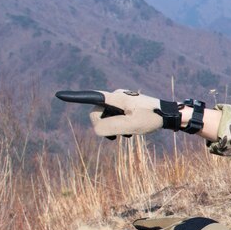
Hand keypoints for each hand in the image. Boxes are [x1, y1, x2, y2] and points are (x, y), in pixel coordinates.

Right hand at [55, 89, 178, 137]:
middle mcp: (117, 95)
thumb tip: (96, 129)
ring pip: (109, 116)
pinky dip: (121, 125)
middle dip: (106, 125)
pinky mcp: (129, 104)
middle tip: (122, 134)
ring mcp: (123, 99)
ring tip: (131, 132)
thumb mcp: (130, 126)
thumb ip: (109, 128)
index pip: (92, 97)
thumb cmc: (152, 119)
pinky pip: (117, 116)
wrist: (171, 115)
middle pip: (99, 113)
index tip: (59, 95)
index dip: (75, 97)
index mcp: (116, 98)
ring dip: (116, 127)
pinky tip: (132, 131)